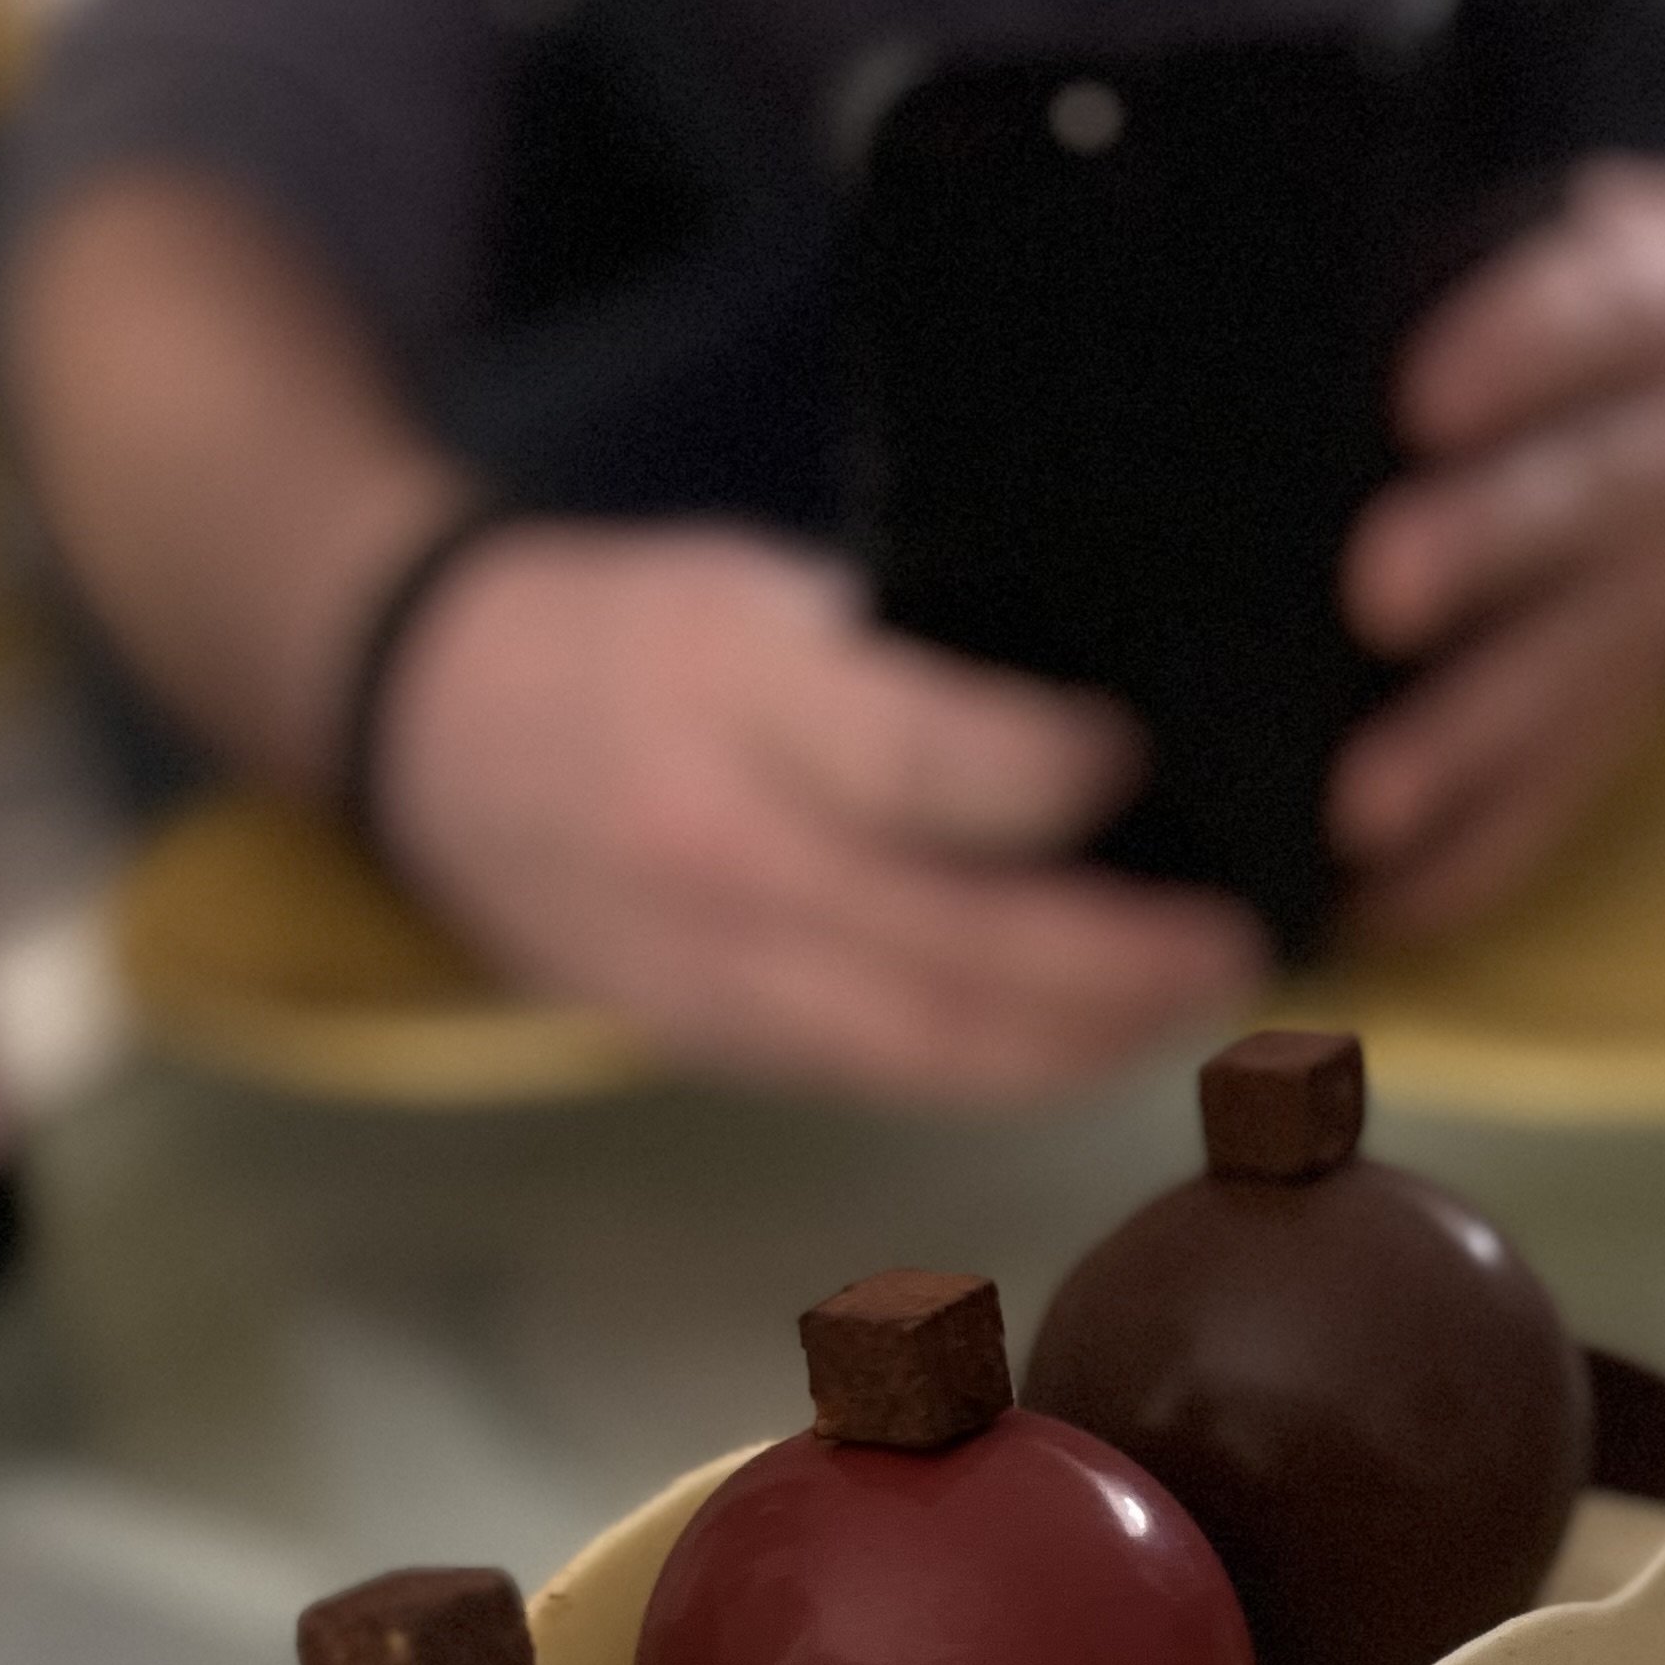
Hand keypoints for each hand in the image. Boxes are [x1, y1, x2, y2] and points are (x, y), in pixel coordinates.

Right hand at [369, 526, 1262, 1100]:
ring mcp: (712, 971)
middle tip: (1238, 941)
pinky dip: (1002, 1069)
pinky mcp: (713, 1045)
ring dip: (1083, 1043)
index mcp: (730, 693)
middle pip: (954, 949)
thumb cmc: (624, 632)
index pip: (923, 762)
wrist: (425, 737)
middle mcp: (722, 849)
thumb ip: (905, 659)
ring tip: (1190, 1005)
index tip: (1154, 755)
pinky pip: (884, 1078)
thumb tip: (1106, 726)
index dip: (1056, 775)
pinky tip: (1086, 1040)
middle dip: (1119, 965)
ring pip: (931, 1050)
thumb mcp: (755, 586)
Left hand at [1332, 153, 1664, 942]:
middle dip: (1486, 548)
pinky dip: (1475, 858)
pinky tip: (1374, 908)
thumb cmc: (1563, 306)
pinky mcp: (1642, 699)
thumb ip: (1436, 280)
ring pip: (1582, 672)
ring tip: (1359, 811)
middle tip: (1376, 592)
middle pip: (1594, 501)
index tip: (1418, 394)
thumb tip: (1242, 334)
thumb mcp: (1541, 245)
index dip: (1521, 350)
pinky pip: (1566, 795)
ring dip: (1470, 746)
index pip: (1599, 313)